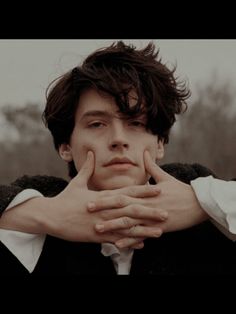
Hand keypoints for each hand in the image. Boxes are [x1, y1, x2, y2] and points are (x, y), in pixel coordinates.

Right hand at [40, 151, 163, 246]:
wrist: (51, 216)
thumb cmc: (64, 199)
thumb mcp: (77, 182)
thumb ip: (88, 169)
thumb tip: (92, 154)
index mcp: (102, 196)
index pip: (126, 192)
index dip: (143, 191)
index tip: (157, 189)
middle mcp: (104, 209)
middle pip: (130, 210)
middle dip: (149, 211)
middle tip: (166, 213)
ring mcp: (101, 223)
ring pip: (126, 227)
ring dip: (144, 229)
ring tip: (159, 231)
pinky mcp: (96, 236)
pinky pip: (115, 239)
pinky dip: (128, 241)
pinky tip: (141, 244)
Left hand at [88, 151, 207, 247]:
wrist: (199, 203)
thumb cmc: (181, 190)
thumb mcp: (165, 177)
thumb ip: (152, 167)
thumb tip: (144, 153)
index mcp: (145, 192)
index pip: (122, 193)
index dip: (106, 196)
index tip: (92, 197)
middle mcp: (146, 203)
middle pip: (121, 205)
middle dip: (104, 208)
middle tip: (88, 210)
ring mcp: (152, 216)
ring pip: (129, 221)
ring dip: (113, 225)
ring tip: (98, 228)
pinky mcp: (159, 227)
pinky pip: (142, 235)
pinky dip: (130, 240)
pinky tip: (118, 245)